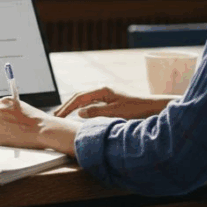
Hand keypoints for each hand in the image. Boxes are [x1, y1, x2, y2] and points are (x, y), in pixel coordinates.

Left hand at [0, 97, 79, 155]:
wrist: (42, 130)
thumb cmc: (37, 120)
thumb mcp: (22, 107)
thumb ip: (11, 108)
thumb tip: (4, 115)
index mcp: (4, 102)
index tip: (0, 118)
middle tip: (9, 130)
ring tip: (12, 137)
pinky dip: (0, 142)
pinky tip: (10, 142)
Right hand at [53, 87, 171, 119]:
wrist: (152, 107)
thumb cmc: (136, 109)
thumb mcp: (115, 112)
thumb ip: (96, 112)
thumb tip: (79, 112)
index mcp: (103, 90)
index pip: (78, 98)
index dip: (66, 107)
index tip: (57, 116)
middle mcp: (103, 91)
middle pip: (79, 97)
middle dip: (66, 106)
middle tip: (55, 116)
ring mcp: (106, 95)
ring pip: (84, 101)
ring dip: (72, 108)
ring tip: (62, 116)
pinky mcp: (110, 101)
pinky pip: (91, 104)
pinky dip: (81, 109)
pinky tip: (77, 116)